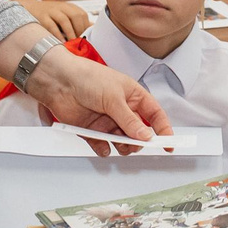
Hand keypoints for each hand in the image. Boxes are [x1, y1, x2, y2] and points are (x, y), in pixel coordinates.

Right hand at [24, 0, 91, 40]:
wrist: (29, 7)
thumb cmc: (49, 15)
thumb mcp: (64, 15)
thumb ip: (76, 22)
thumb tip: (92, 30)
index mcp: (69, 7)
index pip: (82, 14)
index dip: (85, 26)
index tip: (86, 38)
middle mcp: (61, 7)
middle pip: (75, 15)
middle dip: (79, 30)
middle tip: (80, 42)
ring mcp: (51, 11)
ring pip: (64, 19)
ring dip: (70, 33)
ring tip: (72, 43)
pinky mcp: (41, 16)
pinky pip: (51, 25)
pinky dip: (57, 34)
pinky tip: (61, 42)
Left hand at [26, 42, 170, 141]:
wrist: (58, 81)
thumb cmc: (88, 78)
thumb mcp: (114, 97)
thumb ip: (129, 120)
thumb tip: (146, 136)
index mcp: (133, 96)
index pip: (155, 115)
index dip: (164, 129)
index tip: (169, 144)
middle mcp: (122, 110)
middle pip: (139, 133)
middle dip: (139, 141)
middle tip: (135, 144)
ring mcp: (107, 121)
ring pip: (122, 142)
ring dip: (122, 147)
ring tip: (118, 144)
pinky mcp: (92, 131)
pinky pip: (102, 146)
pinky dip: (103, 149)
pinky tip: (102, 146)